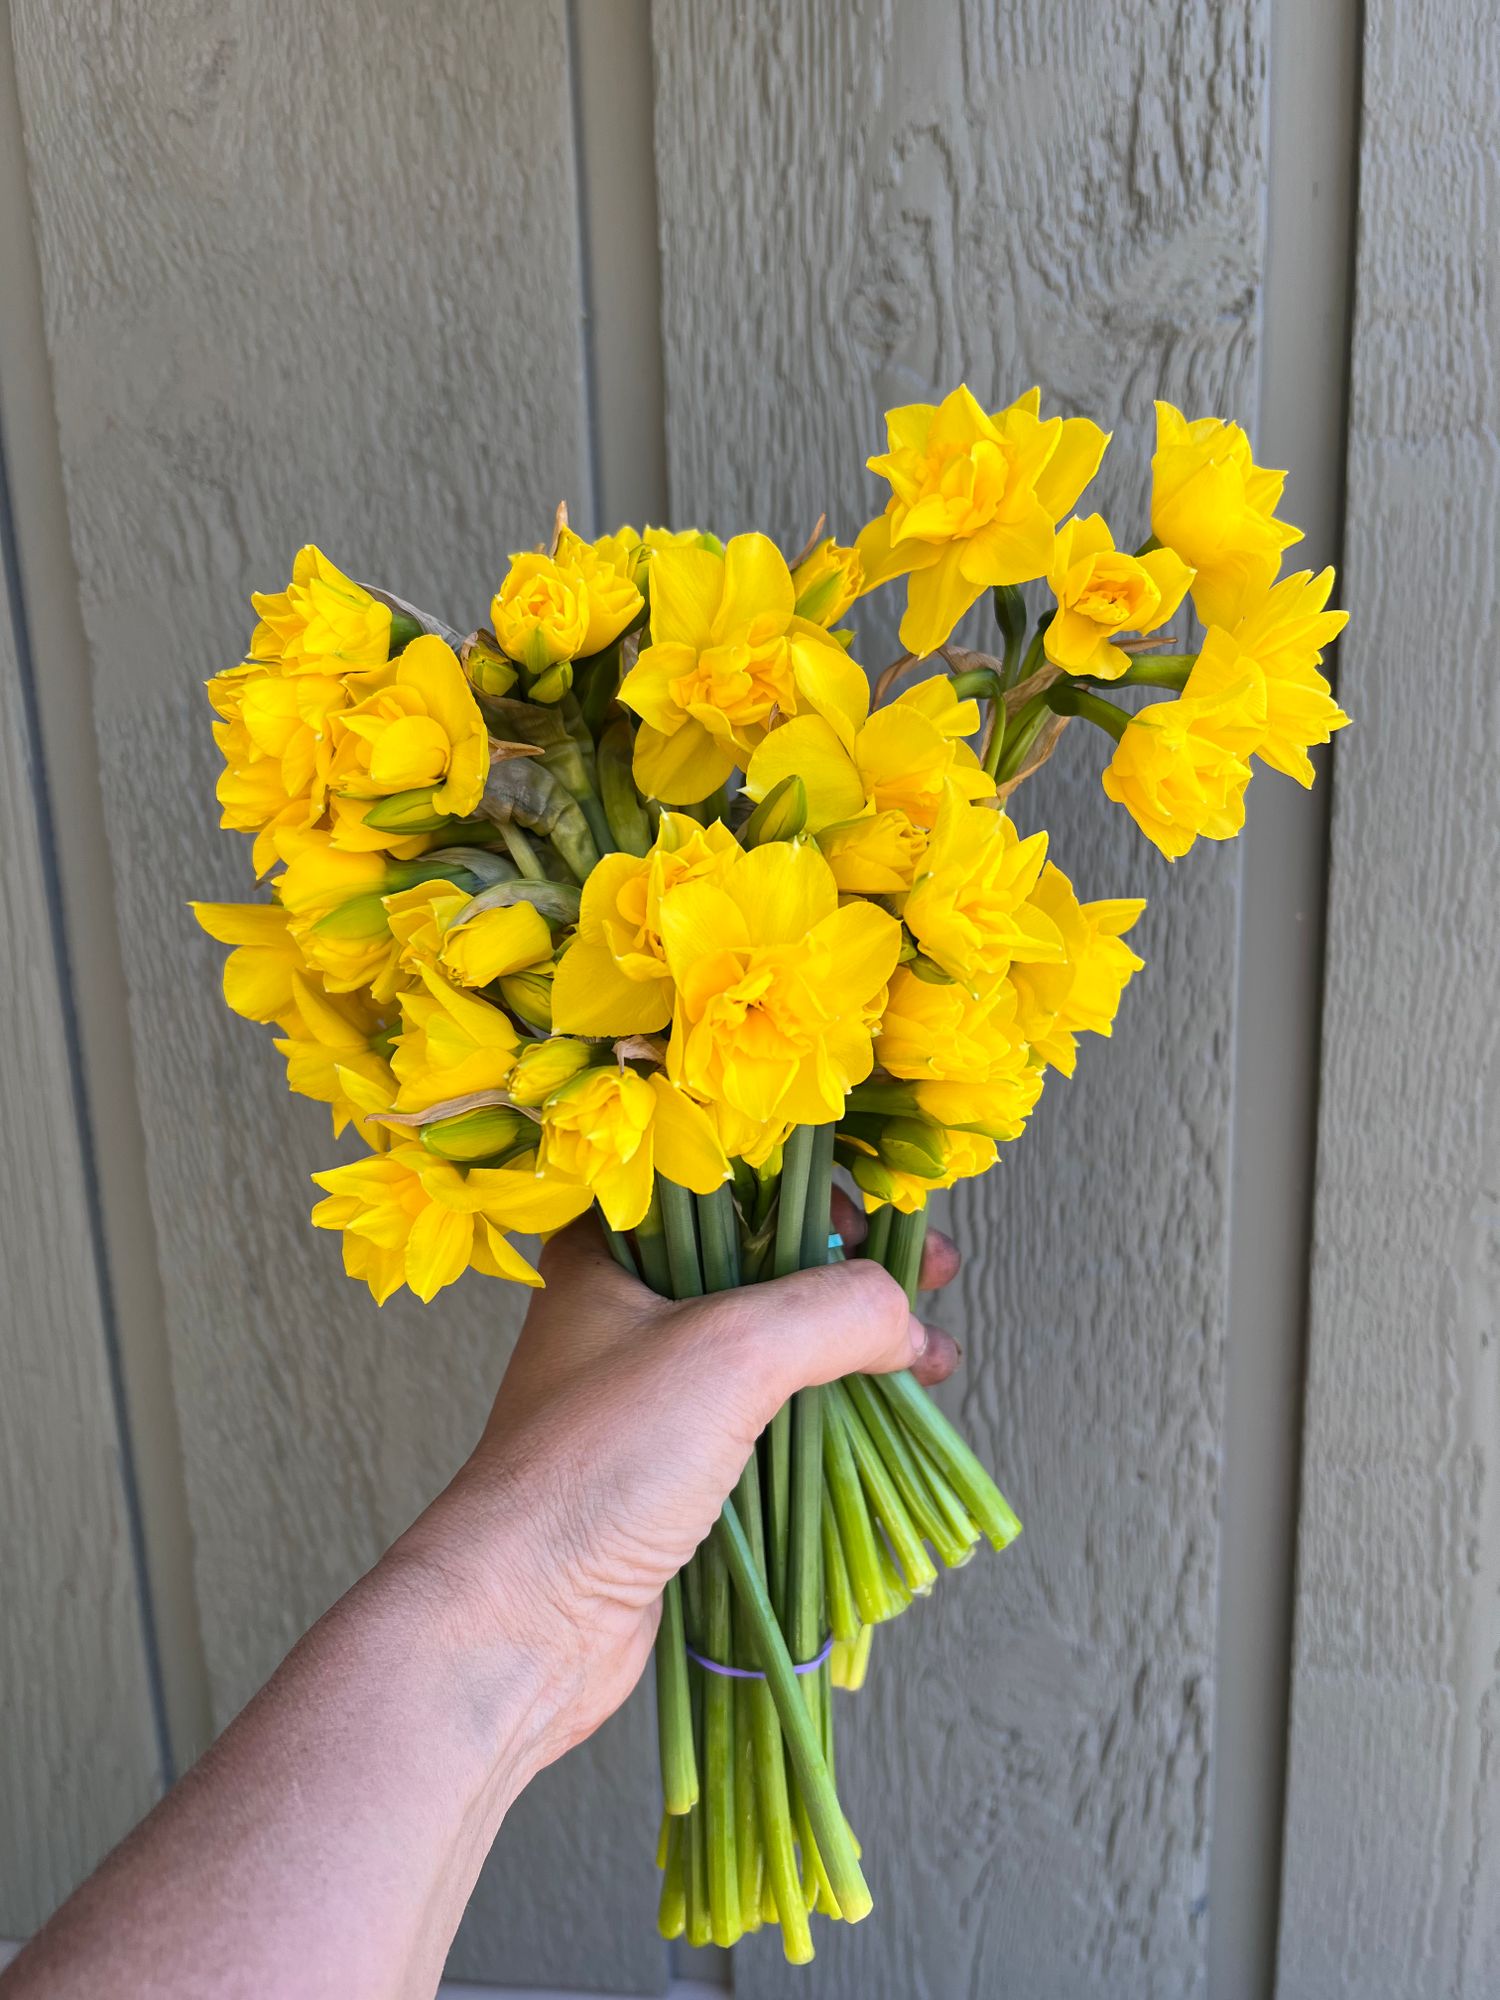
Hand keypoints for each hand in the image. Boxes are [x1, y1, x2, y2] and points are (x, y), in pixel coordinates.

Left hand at [393, 1193, 961, 1777]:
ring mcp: (651, 1393)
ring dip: (856, 1346)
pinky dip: (834, 1412)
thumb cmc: (596, 1465)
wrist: (517, 1621)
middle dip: (856, 1271)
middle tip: (933, 1275)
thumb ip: (832, 1310)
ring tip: (931, 1357)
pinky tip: (889, 1419)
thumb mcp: (727, 1353)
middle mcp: (628, 1309)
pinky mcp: (675, 1467)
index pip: (734, 1183)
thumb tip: (906, 1314)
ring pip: (775, 1346)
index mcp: (614, 1250)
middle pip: (766, 1262)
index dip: (820, 1191)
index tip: (891, 1217)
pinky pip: (770, 1418)